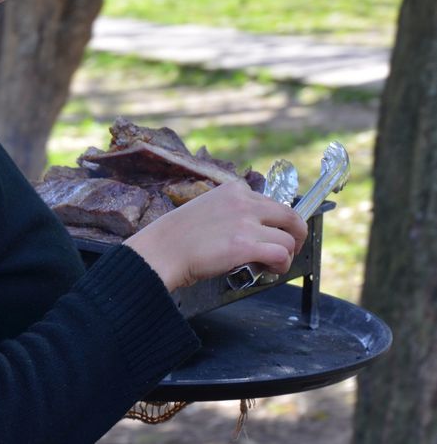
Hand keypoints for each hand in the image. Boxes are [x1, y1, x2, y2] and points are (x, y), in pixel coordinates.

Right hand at [124, 180, 307, 291]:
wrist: (163, 249)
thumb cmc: (181, 235)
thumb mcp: (209, 207)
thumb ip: (233, 211)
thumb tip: (257, 228)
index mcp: (234, 189)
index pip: (274, 202)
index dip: (279, 222)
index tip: (275, 234)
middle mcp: (243, 201)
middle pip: (291, 217)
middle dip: (296, 236)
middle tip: (288, 251)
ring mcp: (245, 222)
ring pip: (289, 239)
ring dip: (285, 256)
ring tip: (270, 265)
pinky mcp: (246, 245)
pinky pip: (281, 254)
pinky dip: (280, 266)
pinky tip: (268, 270)